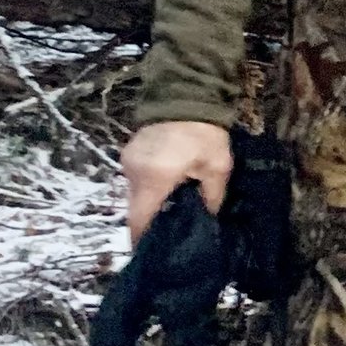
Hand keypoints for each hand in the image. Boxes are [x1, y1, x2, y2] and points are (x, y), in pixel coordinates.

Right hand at [121, 119, 233, 243]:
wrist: (187, 91)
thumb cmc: (204, 132)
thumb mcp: (216, 166)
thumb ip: (211, 197)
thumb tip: (207, 219)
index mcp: (154, 178)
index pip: (139, 220)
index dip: (142, 240)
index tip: (151, 254)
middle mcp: (134, 172)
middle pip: (135, 209)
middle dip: (149, 223)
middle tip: (168, 235)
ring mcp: (129, 160)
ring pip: (135, 194)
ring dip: (150, 203)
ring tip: (170, 212)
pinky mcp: (130, 150)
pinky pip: (137, 178)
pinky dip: (149, 187)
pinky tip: (167, 189)